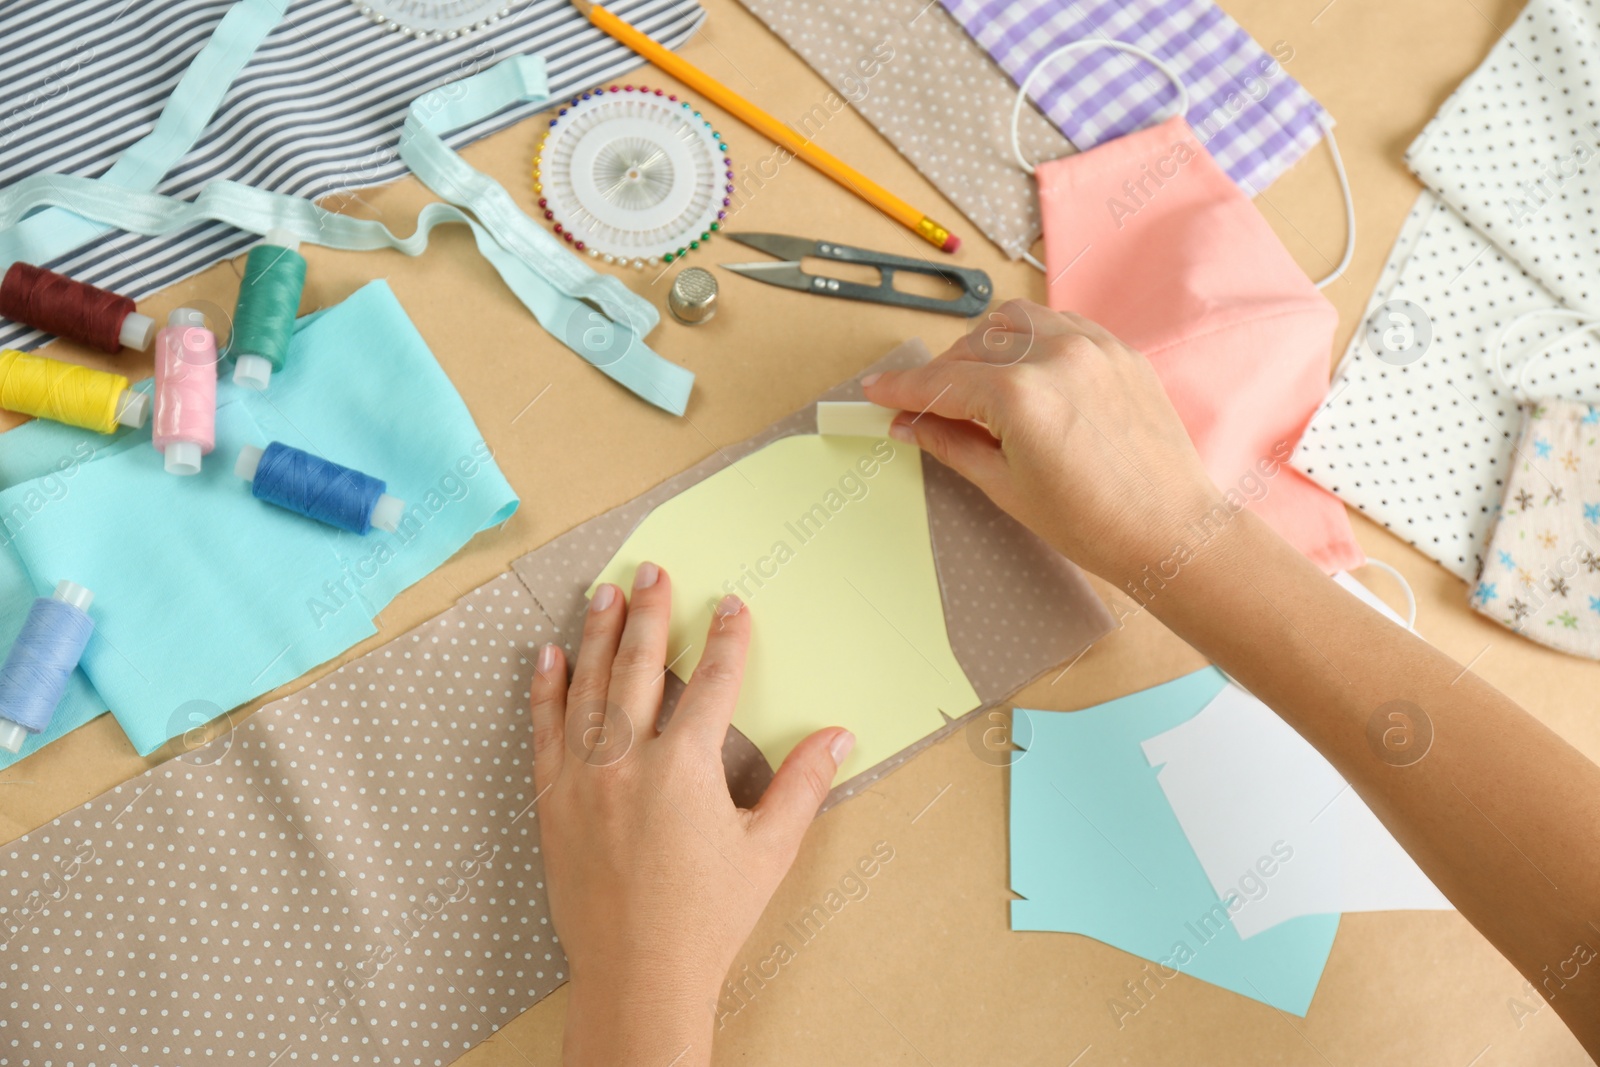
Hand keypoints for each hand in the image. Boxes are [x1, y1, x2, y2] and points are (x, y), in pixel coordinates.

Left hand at [530, 563, 854, 1066]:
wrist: (637, 974)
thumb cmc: (708, 917)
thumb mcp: (768, 851)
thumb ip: (802, 786)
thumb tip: (838, 737)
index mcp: (685, 768)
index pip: (711, 684)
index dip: (725, 640)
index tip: (731, 604)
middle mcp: (628, 761)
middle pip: (640, 668)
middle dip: (649, 614)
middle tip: (652, 570)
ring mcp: (584, 779)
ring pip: (588, 688)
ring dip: (596, 635)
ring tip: (603, 591)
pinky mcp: (553, 802)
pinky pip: (546, 732)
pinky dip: (546, 690)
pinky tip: (549, 656)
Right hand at [862, 299, 1222, 587]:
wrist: (1170, 530)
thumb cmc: (1093, 522)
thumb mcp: (1005, 487)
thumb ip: (951, 443)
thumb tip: (910, 424)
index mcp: (1020, 397)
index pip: (941, 382)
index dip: (901, 389)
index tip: (876, 392)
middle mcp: (1055, 357)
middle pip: (972, 345)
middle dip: (942, 373)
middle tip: (925, 406)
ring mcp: (1093, 347)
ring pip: (1014, 320)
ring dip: (985, 344)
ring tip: (977, 384)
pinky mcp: (1119, 351)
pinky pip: (1059, 324)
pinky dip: (1030, 338)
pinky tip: (1024, 371)